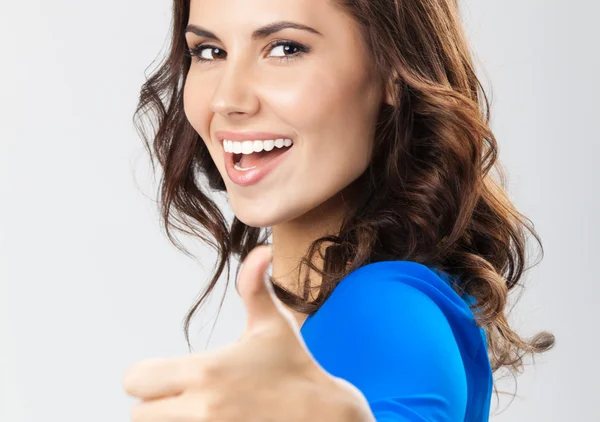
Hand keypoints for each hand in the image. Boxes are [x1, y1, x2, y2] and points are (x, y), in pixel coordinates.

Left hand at [123, 245, 374, 421]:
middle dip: (154, 403)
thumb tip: (260, 250)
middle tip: (179, 396)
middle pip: (138, 414)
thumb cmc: (293, 366)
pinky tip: (205, 420)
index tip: (168, 375)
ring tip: (191, 410)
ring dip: (168, 420)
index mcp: (207, 371)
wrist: (322, 415)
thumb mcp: (273, 324)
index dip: (146, 376)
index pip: (136, 380)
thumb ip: (255, 286)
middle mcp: (202, 408)